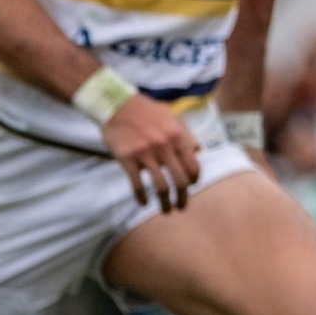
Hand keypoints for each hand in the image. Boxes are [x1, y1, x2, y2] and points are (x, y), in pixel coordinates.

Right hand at [104, 95, 201, 210]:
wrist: (117, 104)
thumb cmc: (147, 111)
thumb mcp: (173, 117)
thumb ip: (187, 135)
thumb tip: (198, 152)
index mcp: (178, 136)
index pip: (193, 166)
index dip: (194, 181)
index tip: (190, 187)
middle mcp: (164, 146)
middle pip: (180, 180)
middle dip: (183, 198)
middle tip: (181, 206)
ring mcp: (145, 153)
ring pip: (161, 187)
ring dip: (165, 203)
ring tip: (166, 210)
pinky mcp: (128, 158)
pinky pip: (137, 184)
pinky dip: (141, 197)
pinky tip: (143, 203)